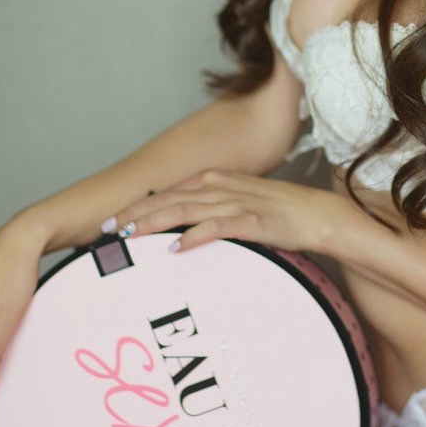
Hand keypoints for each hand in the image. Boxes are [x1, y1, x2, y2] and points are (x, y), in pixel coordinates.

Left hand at [101, 168, 346, 254]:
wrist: (318, 215)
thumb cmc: (277, 213)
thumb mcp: (238, 207)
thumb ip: (209, 212)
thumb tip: (178, 230)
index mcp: (216, 180)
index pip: (167, 191)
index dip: (137, 205)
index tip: (111, 220)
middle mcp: (222, 187)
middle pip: (169, 198)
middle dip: (135, 213)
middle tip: (107, 229)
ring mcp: (238, 203)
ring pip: (186, 209)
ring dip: (155, 222)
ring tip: (130, 235)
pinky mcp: (254, 221)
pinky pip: (219, 227)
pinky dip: (195, 235)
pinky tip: (177, 246)